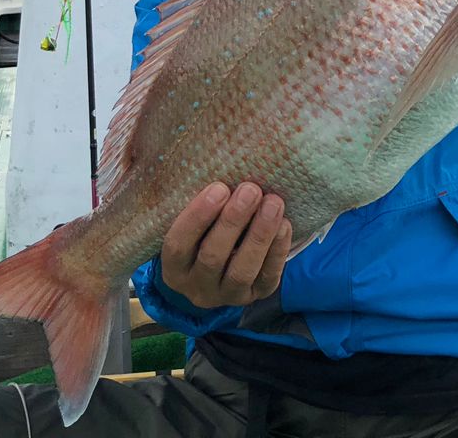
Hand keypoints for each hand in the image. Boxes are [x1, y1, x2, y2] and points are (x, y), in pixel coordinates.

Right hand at [159, 181, 292, 307]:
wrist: (222, 266)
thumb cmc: (204, 231)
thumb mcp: (192, 221)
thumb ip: (200, 202)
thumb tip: (221, 161)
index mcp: (174, 266)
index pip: (178, 245)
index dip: (197, 217)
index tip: (218, 187)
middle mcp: (196, 287)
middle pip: (212, 257)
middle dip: (233, 221)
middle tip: (250, 189)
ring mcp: (226, 295)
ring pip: (241, 271)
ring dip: (259, 235)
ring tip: (273, 203)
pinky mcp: (254, 297)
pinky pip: (267, 278)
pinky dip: (277, 251)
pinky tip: (284, 224)